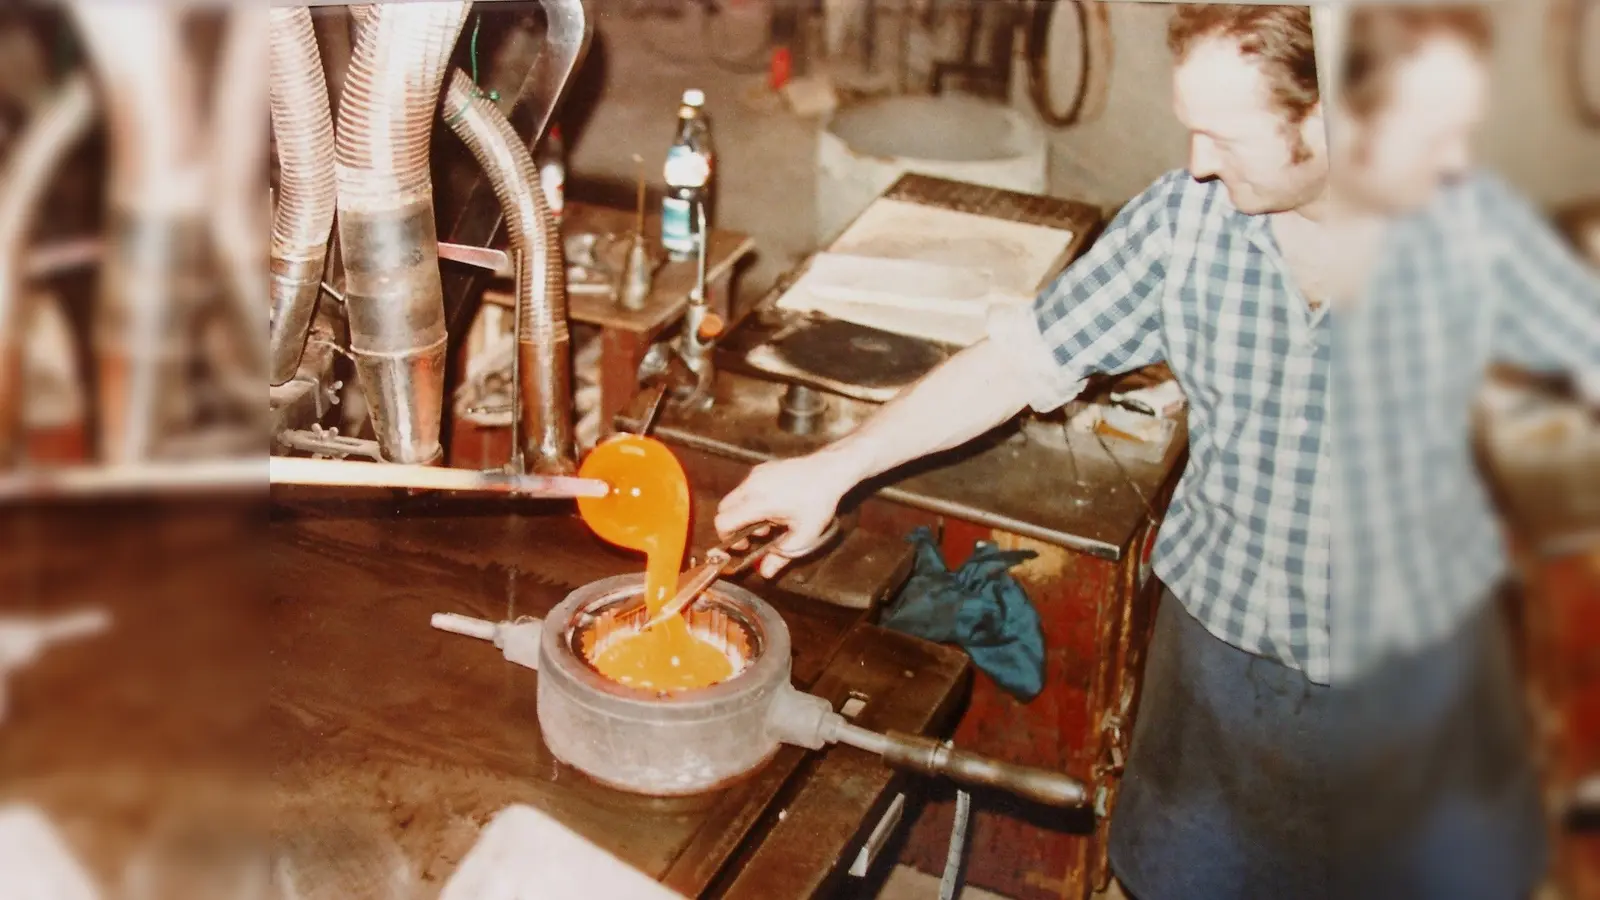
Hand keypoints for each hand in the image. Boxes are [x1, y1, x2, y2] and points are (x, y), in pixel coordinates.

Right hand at [715, 451, 859, 578]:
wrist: (829, 471)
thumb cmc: (818, 502)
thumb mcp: (804, 535)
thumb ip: (781, 556)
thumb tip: (765, 572)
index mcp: (758, 503)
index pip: (723, 522)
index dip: (727, 538)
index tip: (744, 545)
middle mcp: (752, 486)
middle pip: (724, 510)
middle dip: (734, 526)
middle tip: (757, 535)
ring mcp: (755, 474)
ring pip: (734, 498)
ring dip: (743, 514)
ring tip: (769, 521)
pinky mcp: (761, 468)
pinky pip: (745, 488)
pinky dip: (751, 501)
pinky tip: (774, 506)